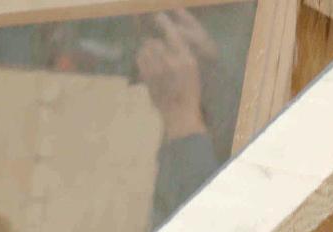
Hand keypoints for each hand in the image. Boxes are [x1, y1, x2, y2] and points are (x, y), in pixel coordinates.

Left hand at [135, 10, 214, 139]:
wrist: (179, 114)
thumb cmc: (188, 91)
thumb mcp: (192, 70)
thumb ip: (181, 53)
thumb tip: (168, 37)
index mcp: (186, 59)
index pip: (173, 34)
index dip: (164, 23)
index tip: (158, 16)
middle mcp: (171, 63)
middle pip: (155, 42)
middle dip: (154, 43)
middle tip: (156, 48)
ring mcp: (157, 72)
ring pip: (146, 51)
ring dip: (147, 51)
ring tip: (153, 59)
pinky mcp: (147, 79)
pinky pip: (140, 60)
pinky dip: (141, 58)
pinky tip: (147, 64)